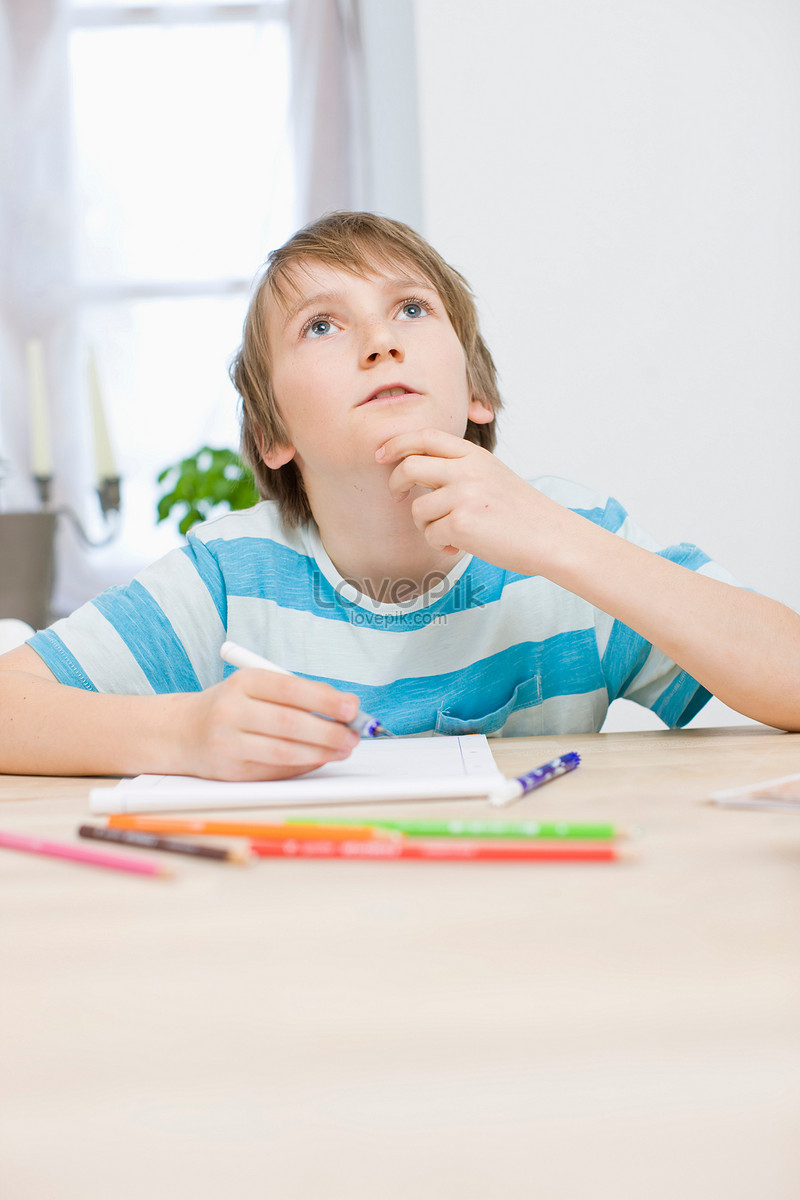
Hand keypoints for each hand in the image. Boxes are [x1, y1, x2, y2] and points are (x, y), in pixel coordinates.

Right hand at [181, 667, 361, 780]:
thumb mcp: (258, 687)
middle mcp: (231, 711)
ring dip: (320, 752)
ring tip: (343, 749)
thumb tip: (344, 706)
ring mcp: (228, 743)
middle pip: (288, 723)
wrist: (184, 732)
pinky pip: (276, 770)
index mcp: (243, 682)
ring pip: (284, 751)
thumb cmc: (233, 706)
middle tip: (353, 735)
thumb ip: (299, 694)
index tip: (351, 707)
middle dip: (328, 731)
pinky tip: (319, 759)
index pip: (289, 689)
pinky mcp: (231, 771)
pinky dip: (303, 765)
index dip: (324, 700)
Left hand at [376, 428, 567, 573]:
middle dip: (395, 482)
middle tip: (397, 496)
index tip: (382, 455)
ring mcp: (463, 495)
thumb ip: (460, 469)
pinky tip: (461, 546)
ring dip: (427, 526)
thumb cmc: (522, 514)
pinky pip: (430, 534)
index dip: (397, 443)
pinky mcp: (461, 523)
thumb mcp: (492, 475)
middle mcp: (467, 470)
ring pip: (418, 508)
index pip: (425, 437)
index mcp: (474, 455)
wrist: (551, 537)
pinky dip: (441, 544)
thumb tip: (416, 472)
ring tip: (452, 534)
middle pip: (409, 466)